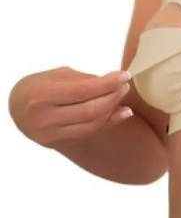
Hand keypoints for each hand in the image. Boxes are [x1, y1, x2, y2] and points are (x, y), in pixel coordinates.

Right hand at [9, 66, 133, 147]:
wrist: (17, 106)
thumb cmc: (40, 84)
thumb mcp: (59, 75)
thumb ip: (84, 80)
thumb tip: (114, 82)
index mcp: (42, 96)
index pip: (83, 91)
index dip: (108, 83)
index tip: (125, 75)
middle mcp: (45, 118)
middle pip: (90, 110)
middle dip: (113, 96)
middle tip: (126, 84)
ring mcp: (50, 134)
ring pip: (92, 124)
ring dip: (113, 109)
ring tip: (124, 95)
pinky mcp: (58, 143)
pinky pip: (89, 133)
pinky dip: (108, 123)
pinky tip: (122, 112)